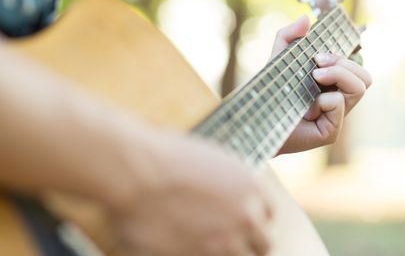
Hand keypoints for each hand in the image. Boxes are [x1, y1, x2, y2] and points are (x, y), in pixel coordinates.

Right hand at [109, 136, 271, 255]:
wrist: (135, 174)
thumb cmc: (163, 158)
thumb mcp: (209, 159)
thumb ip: (228, 184)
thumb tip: (228, 199)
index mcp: (250, 187)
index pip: (268, 214)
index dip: (253, 219)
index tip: (240, 223)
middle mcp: (245, 217)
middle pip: (262, 244)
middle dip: (247, 243)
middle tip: (225, 241)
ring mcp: (225, 243)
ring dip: (226, 254)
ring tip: (206, 247)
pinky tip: (186, 249)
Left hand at [271, 15, 371, 154]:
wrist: (256, 119)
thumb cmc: (270, 94)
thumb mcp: (278, 59)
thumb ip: (288, 36)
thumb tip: (306, 18)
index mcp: (332, 86)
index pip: (356, 69)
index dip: (342, 58)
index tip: (317, 56)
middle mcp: (338, 101)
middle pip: (365, 78)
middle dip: (343, 64)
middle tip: (317, 67)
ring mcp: (336, 118)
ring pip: (359, 88)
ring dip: (338, 75)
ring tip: (314, 78)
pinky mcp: (330, 131)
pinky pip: (339, 104)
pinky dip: (322, 99)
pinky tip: (306, 109)